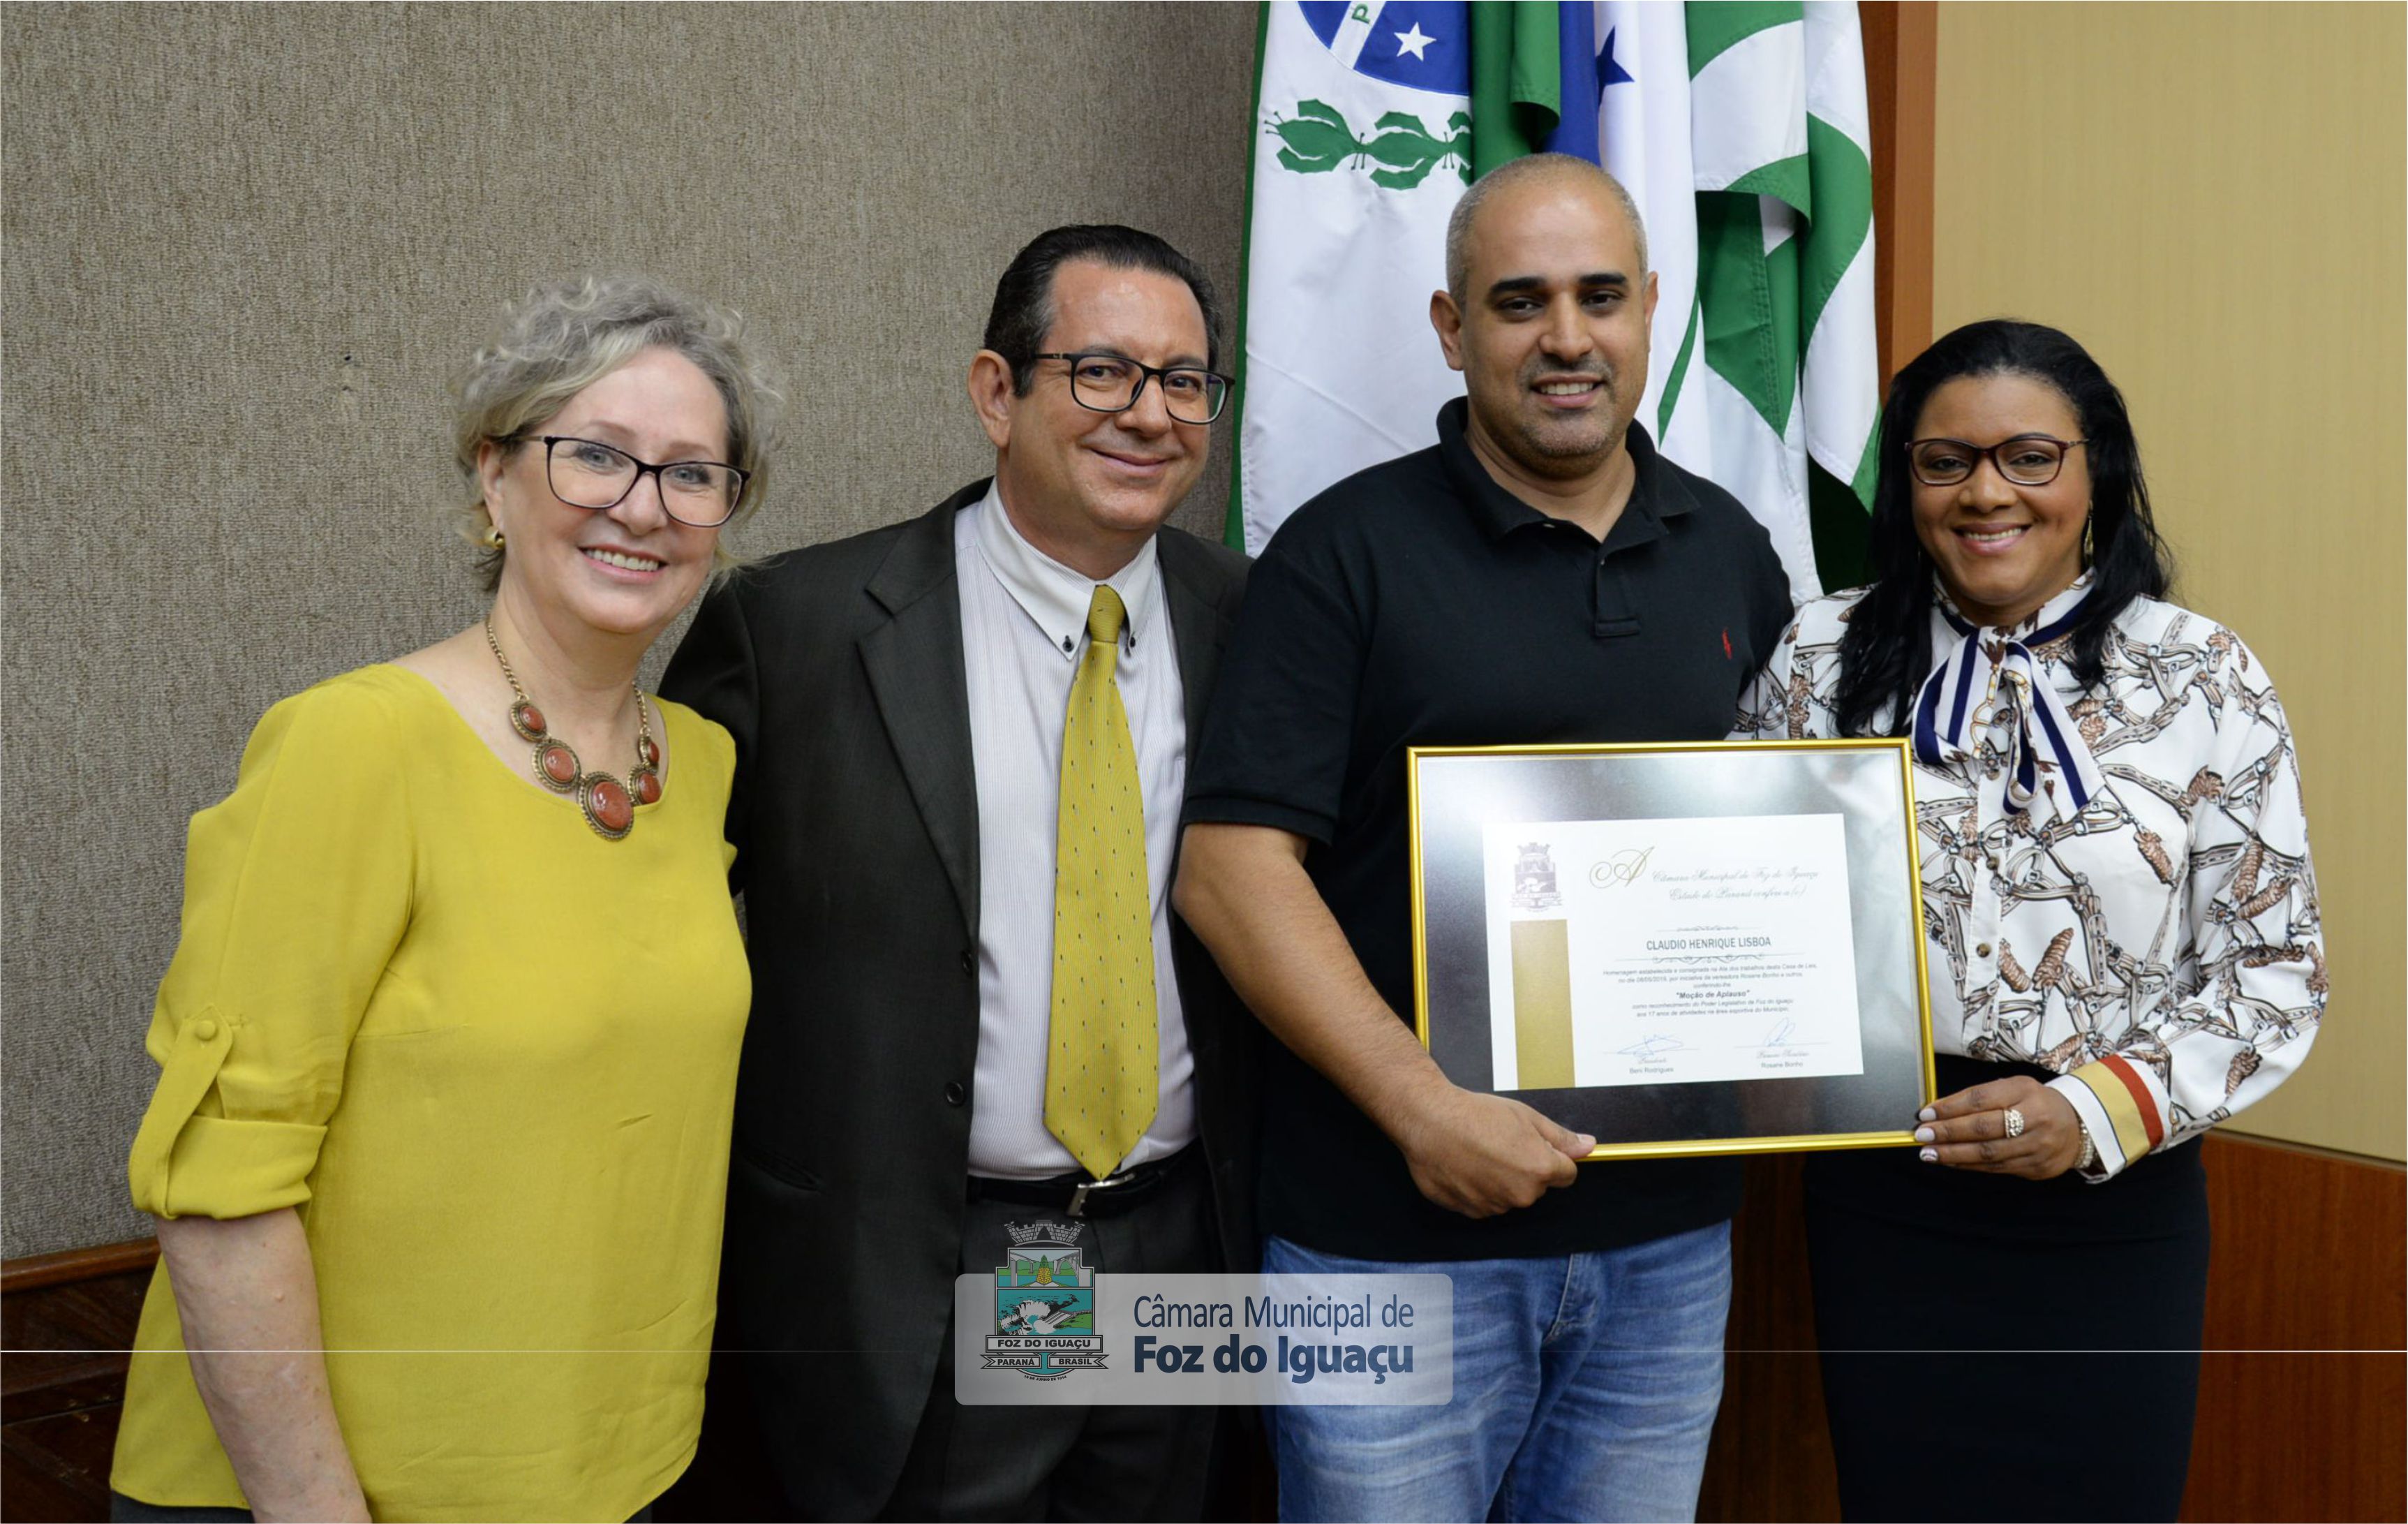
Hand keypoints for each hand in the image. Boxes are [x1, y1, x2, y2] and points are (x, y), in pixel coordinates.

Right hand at [1391, 1084, 1595, 1217]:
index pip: (1566, 1174)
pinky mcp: (1470, 1212)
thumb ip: (1561, 1137)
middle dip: (1525, 1168)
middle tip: (1500, 1143)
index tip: (1531, 1143)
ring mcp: (1494, 1206)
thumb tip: (1588, 1147)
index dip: (1551, 1156)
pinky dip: (1479, 1189)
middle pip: (1536, 1186)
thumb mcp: (1526, 1116)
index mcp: (1540, 1170)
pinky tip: (1465, 1166)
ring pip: (1509, 1195)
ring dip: (1500, 1180)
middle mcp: (1521, 1195)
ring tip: (1478, 1153)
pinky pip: (1485, 1203)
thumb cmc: (1475, 1115)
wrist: (1429, 1121)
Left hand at [1914, 1076, 2084, 1179]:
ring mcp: (2038, 1145)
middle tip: (1922, 1135)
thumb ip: (1981, 1097)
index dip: (1950, 1107)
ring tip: (1929, 1153)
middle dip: (1948, 1133)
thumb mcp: (2013, 1088)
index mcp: (2025, 1091)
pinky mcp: (2037, 1167)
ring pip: (1989, 1153)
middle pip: (1984, 1128)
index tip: (1926, 1114)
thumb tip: (1939, 1110)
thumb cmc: (2034, 1103)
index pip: (1981, 1099)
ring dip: (1954, 1154)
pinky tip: (1950, 1161)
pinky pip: (1996, 1168)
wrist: (2077, 1125)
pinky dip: (1969, 1165)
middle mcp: (2034, 1118)